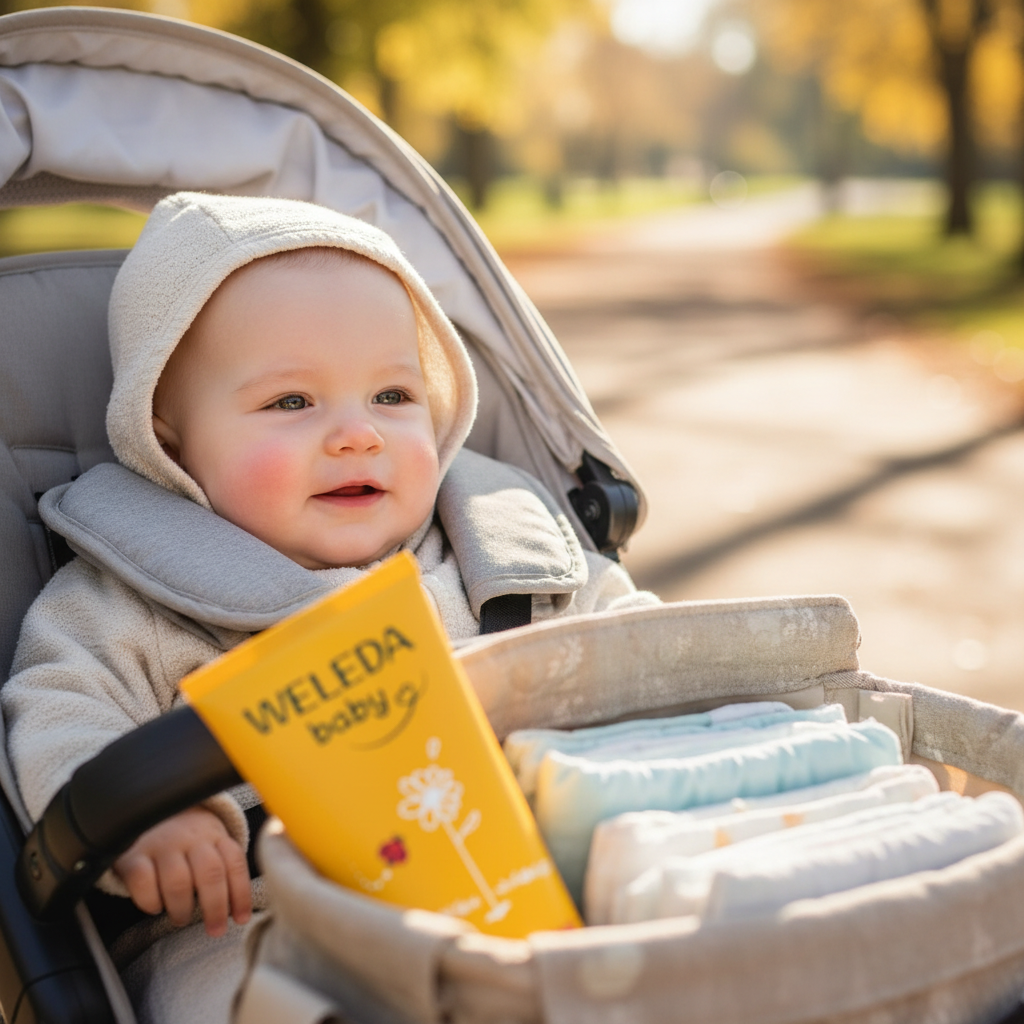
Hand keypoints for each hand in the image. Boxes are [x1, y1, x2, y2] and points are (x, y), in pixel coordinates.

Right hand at [113, 806, 251, 936]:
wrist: (146, 810)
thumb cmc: (184, 840)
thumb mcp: (208, 843)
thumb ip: (223, 868)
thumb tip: (240, 912)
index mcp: (214, 835)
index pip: (235, 863)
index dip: (241, 894)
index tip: (241, 919)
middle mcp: (190, 837)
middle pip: (210, 873)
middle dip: (216, 907)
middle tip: (215, 930)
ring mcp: (161, 844)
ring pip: (179, 881)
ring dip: (183, 908)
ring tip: (182, 919)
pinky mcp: (132, 855)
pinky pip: (142, 881)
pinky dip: (150, 901)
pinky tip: (155, 907)